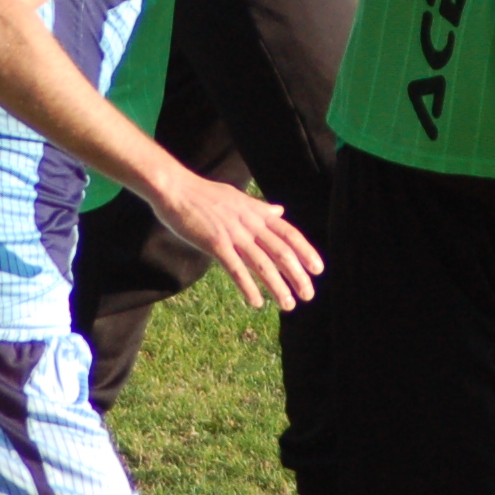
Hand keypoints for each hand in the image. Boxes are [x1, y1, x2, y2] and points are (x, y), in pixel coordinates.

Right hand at [147, 174, 322, 309]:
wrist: (176, 189)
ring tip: (288, 305)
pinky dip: (248, 287)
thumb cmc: (204, 194)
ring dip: (278, 286)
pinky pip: (236, 269)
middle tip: (308, 295)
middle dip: (297, 275)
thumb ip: (260, 208)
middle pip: (281, 252)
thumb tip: (279, 211)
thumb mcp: (238, 197)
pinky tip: (256, 302)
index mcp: (256, 213)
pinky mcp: (215, 243)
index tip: (318, 269)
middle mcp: (250, 223)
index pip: (289, 234)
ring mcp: (233, 233)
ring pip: (263, 264)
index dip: (306, 252)